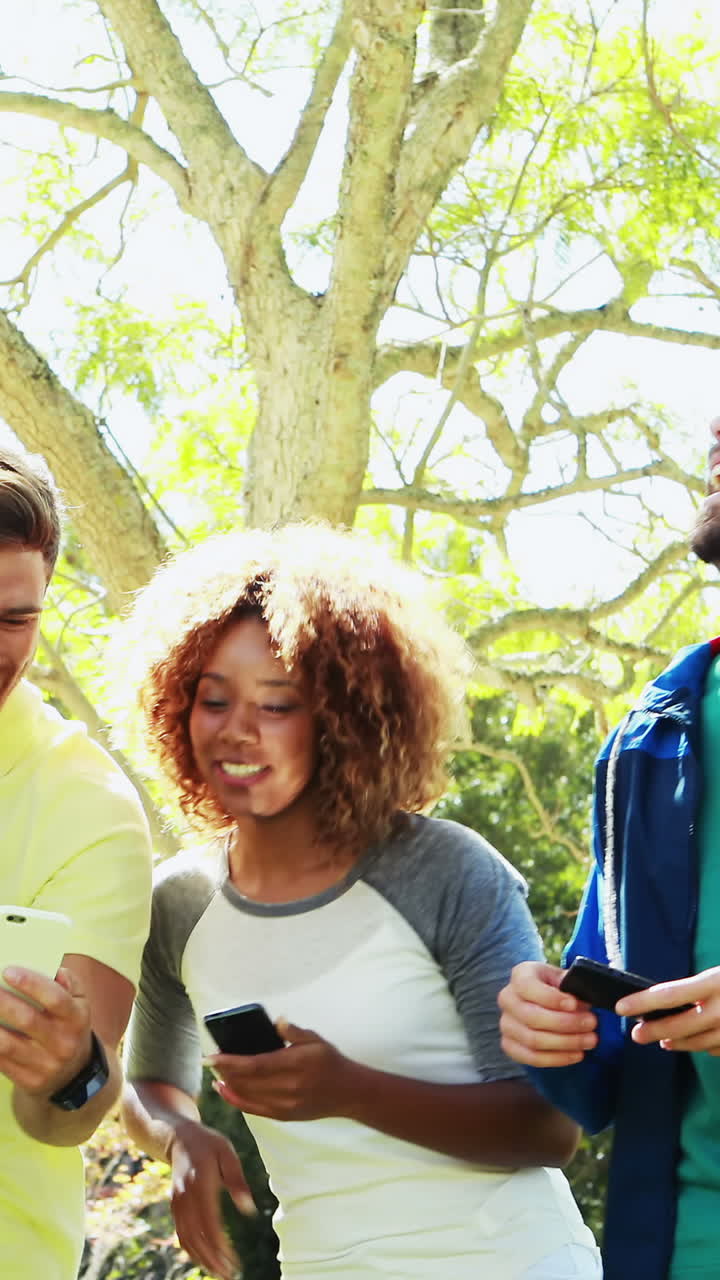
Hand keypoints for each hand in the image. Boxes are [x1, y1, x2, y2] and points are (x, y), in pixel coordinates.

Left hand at [0, 964, 92, 1094]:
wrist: (73, 1074)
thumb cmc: (69, 1026)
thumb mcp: (79, 1003)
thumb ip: (70, 982)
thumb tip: (55, 971)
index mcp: (77, 1018)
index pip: (55, 999)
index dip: (31, 984)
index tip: (8, 971)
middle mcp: (63, 1043)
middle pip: (27, 1020)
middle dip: (2, 1003)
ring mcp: (46, 1065)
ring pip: (8, 1045)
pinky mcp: (30, 1082)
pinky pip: (1, 1062)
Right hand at [169, 1117, 254, 1279]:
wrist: (178, 1136)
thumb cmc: (208, 1144)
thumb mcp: (227, 1153)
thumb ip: (237, 1180)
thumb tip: (249, 1209)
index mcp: (200, 1185)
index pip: (210, 1224)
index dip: (221, 1247)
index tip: (234, 1262)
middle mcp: (185, 1198)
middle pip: (196, 1238)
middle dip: (212, 1260)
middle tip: (228, 1276)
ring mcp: (177, 1203)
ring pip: (186, 1239)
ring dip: (201, 1259)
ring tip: (218, 1273)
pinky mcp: (174, 1205)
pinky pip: (180, 1233)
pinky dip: (190, 1249)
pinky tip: (203, 1258)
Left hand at [207, 1019, 355, 1120]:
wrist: (348, 1093)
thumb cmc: (330, 1062)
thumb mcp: (315, 1040)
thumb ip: (293, 1031)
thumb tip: (276, 1021)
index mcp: (294, 1065)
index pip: (254, 1065)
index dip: (230, 1062)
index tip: (211, 1056)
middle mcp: (287, 1088)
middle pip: (246, 1082)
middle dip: (225, 1071)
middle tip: (211, 1061)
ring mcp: (284, 1105)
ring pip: (247, 1097)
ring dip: (228, 1085)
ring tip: (216, 1074)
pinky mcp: (283, 1116)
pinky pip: (253, 1110)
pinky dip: (236, 1100)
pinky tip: (226, 1090)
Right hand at [498, 961, 597, 1066]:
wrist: (543, 1000)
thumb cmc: (557, 988)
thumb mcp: (563, 978)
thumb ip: (571, 986)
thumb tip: (581, 1003)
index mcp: (520, 975)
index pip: (528, 986)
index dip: (551, 998)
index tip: (574, 1004)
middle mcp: (508, 999)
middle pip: (532, 1017)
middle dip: (566, 1023)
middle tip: (591, 1023)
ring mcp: (506, 1024)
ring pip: (534, 1040)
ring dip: (566, 1043)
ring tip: (590, 1040)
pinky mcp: (510, 1045)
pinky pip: (533, 1058)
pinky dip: (558, 1058)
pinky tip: (577, 1054)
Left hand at [616, 966, 719, 1053]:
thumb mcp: (719, 975)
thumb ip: (698, 986)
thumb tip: (663, 998)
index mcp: (714, 983)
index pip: (669, 994)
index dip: (642, 1002)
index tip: (621, 1007)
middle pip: (678, 1025)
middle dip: (653, 1031)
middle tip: (636, 1034)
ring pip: (695, 1042)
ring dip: (675, 1042)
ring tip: (662, 1040)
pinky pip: (712, 1049)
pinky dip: (699, 1045)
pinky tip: (691, 1040)